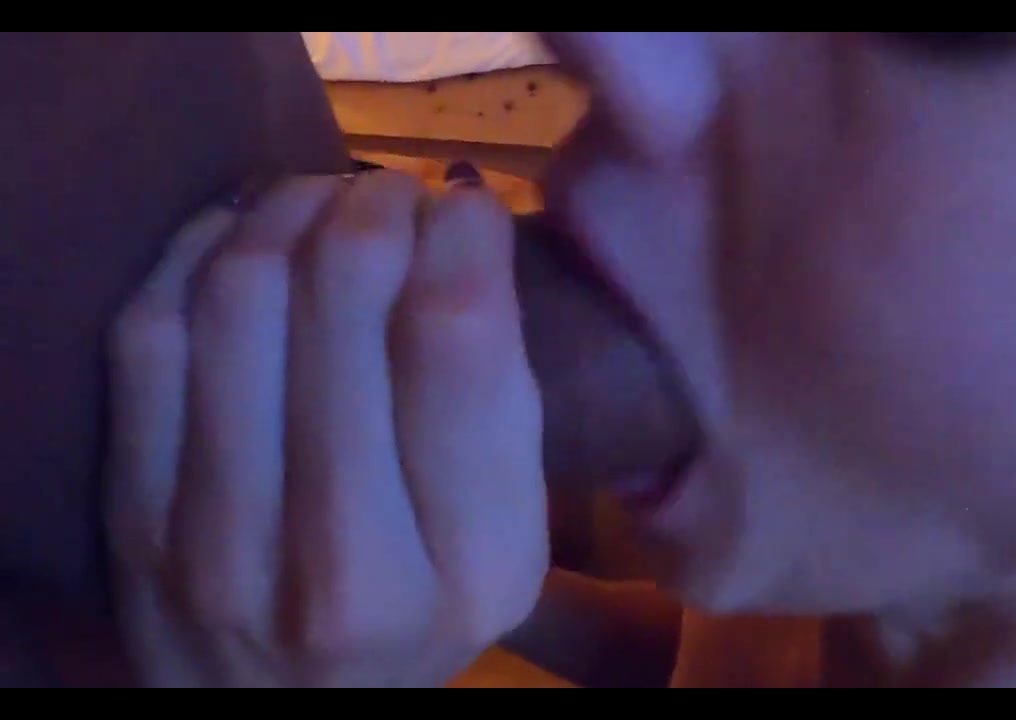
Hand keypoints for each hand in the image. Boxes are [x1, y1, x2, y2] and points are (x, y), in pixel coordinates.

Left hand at [104, 172, 547, 686]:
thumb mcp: (508, 545)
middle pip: (342, 300)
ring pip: (241, 297)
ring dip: (287, 209)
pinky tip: (243, 236)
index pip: (455, 344)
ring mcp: (217, 545)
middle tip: (391, 193)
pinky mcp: (130, 520)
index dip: (461, 235)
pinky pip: (150, 332)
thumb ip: (501, 407)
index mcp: (468, 569)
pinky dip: (201, 251)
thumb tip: (458, 222)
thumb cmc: (421, 617)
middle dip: (375, 207)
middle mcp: (342, 566)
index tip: (466, 203)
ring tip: (322, 201)